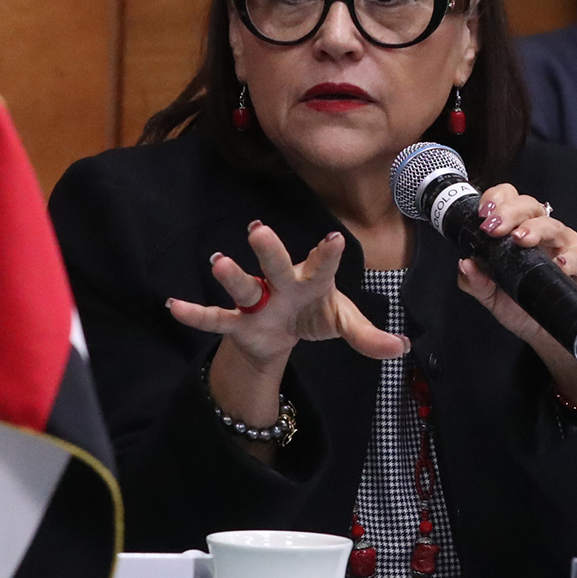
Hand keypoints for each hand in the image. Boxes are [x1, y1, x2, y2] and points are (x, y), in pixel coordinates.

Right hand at [167, 221, 407, 430]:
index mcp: (312, 280)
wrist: (283, 333)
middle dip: (269, 250)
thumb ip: (368, 336)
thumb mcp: (343, 324)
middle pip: (276, 265)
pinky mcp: (238, 322)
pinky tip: (174, 305)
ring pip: (243, 287)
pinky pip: (215, 318)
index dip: (327, 254)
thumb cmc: (314, 314)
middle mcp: (282, 284)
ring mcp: (257, 301)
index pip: (322, 265)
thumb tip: (402, 347)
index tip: (335, 239)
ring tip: (219, 261)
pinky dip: (195, 313)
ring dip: (231, 276)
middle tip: (259, 230)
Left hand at [453, 184, 576, 407]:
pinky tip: (560, 263)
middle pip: (530, 206)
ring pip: (554, 225)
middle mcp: (542, 233)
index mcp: (518, 231)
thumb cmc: (523, 309)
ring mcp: (567, 244)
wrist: (548, 336)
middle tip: (495, 228)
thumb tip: (465, 264)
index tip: (483, 215)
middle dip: (510, 212)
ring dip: (536, 229)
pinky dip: (573, 256)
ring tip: (522, 241)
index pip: (508, 200)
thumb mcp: (492, 297)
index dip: (497, 200)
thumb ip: (475, 281)